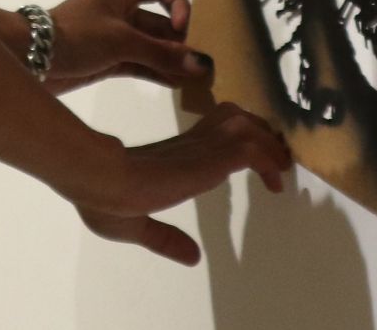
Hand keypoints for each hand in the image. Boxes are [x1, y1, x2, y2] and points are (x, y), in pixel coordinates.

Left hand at [45, 0, 210, 93]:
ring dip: (171, 60)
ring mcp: (115, 36)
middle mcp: (120, 10)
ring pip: (151, 46)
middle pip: (160, 21)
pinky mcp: (109, 60)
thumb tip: (201, 64)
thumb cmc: (76, 36)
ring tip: (196, 78)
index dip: (178, 5)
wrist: (30, 60)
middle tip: (201, 62)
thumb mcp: (121, 41)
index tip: (183, 28)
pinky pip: (141, 63)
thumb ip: (162, 54)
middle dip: (180, 40)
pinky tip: (178, 84)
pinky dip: (158, 72)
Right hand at [70, 102, 291, 265]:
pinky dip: (267, 160)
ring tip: (279, 168)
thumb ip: (164, 238)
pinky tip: (273, 182)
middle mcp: (188, 143)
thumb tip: (192, 258)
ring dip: (267, 143)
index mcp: (170, 153)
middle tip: (275, 158)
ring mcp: (199, 146)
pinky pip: (249, 148)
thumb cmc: (102, 198)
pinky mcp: (207, 155)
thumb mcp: (135, 226)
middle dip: (258, 132)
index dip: (236, 141)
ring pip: (246, 125)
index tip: (255, 162)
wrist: (97, 180)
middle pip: (234, 117)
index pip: (212, 131)